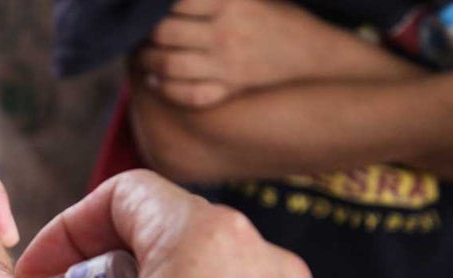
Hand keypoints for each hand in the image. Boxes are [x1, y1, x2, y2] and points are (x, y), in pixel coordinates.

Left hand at [135, 0, 339, 107]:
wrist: (313, 56)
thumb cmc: (277, 19)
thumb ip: (211, 0)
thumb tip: (174, 3)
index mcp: (230, 2)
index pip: (175, 3)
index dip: (155, 6)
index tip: (147, 10)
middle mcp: (225, 33)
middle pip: (164, 32)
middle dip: (144, 33)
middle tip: (138, 33)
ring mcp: (226, 64)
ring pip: (168, 64)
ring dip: (146, 60)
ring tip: (141, 56)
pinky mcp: (229, 88)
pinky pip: (186, 93)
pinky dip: (165, 88)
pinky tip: (156, 80)